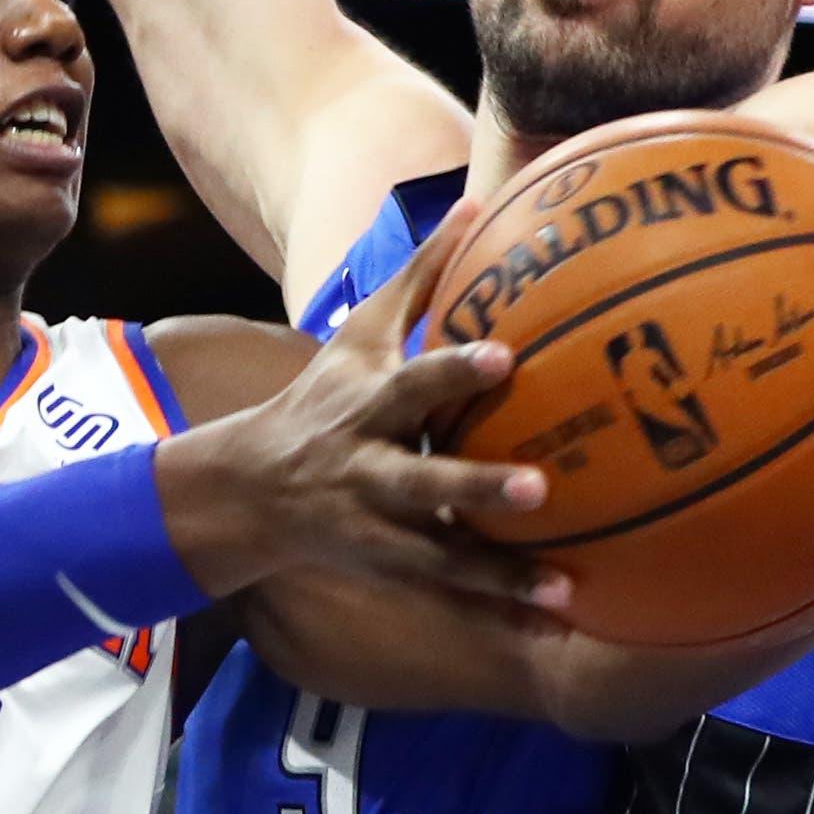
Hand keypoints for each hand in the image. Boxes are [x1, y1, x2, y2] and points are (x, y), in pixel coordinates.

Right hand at [157, 201, 563, 606]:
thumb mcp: (360, 335)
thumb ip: (420, 274)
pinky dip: (501, 603)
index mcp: (367, 404)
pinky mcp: (393, 568)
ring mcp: (378, 527)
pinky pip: (451, 591)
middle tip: (541, 488)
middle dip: (476, 485)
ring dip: (499, 572)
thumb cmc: (325, 396)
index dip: (455, 371)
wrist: (252, 490)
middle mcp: (368, 468)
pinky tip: (560, 612)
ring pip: (440, 555)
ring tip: (561, 586)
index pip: (414, 381)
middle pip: (421, 478)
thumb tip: (476, 201)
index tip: (505, 357)